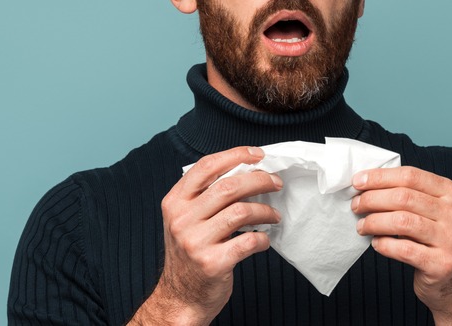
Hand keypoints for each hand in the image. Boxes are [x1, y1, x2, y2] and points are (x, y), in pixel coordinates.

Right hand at [130, 147, 281, 325]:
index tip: (258, 154)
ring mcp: (195, 242)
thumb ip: (204, 196)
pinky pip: (248, 242)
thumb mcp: (184, 219)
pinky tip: (264, 240)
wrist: (180, 296)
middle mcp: (182, 219)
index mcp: (175, 202)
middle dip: (259, 180)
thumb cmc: (190, 254)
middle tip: (276, 183)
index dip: (235, 155)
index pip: (206, 166)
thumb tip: (247, 171)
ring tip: (274, 215)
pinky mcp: (212, 263)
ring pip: (241, 212)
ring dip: (265, 210)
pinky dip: (262, 239)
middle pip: (228, 187)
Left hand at [351, 167, 451, 324]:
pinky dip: (384, 244)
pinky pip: (403, 249)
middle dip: (372, 199)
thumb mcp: (431, 211)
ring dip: (374, 222)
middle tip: (356, 206)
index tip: (357, 182)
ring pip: (402, 221)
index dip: (380, 177)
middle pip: (404, 197)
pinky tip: (376, 243)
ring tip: (362, 226)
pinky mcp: (442, 264)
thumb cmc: (433, 240)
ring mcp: (451, 239)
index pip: (411, 176)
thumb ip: (407, 194)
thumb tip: (365, 183)